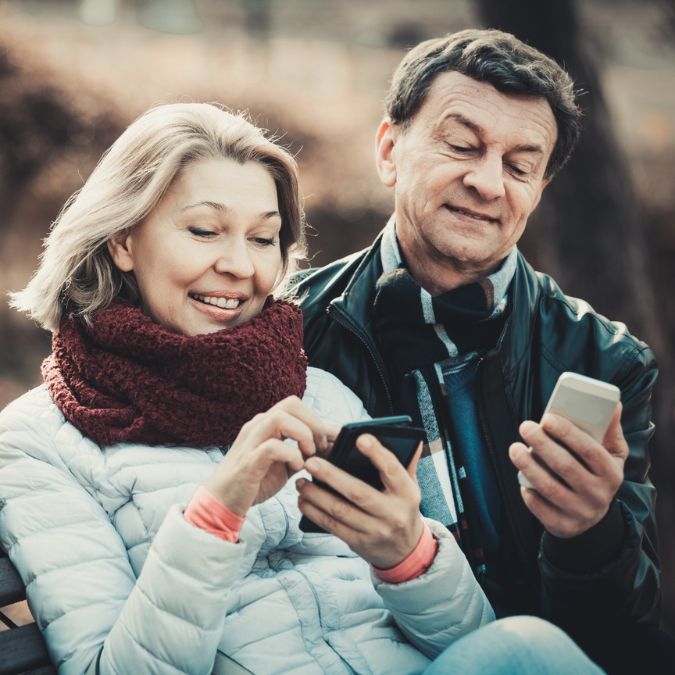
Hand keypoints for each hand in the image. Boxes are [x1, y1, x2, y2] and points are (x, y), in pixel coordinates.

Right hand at [203, 396, 336, 516]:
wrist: (223, 502)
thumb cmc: (255, 481)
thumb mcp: (285, 463)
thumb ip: (303, 452)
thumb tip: (330, 445)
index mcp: (267, 424)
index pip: (297, 406)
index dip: (318, 420)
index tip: (329, 442)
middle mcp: (258, 426)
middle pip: (291, 403)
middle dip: (313, 423)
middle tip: (320, 447)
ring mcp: (251, 441)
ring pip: (280, 418)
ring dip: (303, 434)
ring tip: (309, 454)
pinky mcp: (248, 460)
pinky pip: (273, 446)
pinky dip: (291, 455)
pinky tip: (296, 468)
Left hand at [296, 433, 423, 568]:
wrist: (405, 550)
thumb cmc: (402, 508)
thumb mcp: (411, 487)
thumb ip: (407, 463)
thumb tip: (411, 438)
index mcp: (407, 494)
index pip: (393, 470)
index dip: (377, 454)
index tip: (360, 438)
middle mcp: (392, 513)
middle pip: (358, 493)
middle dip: (332, 476)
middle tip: (311, 462)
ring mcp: (374, 530)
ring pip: (340, 511)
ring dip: (316, 496)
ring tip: (300, 481)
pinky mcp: (358, 542)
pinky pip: (332, 526)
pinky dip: (314, 512)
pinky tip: (303, 500)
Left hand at [508, 403, 626, 537]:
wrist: (592, 518)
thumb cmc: (596, 474)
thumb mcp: (611, 455)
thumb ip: (609, 431)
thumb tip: (614, 404)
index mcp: (611, 473)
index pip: (590, 451)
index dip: (567, 433)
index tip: (546, 418)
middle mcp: (598, 495)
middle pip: (565, 467)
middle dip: (542, 444)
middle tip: (525, 427)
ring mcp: (581, 513)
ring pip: (549, 487)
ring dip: (528, 466)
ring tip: (515, 449)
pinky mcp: (563, 526)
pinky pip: (540, 508)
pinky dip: (528, 493)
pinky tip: (521, 479)